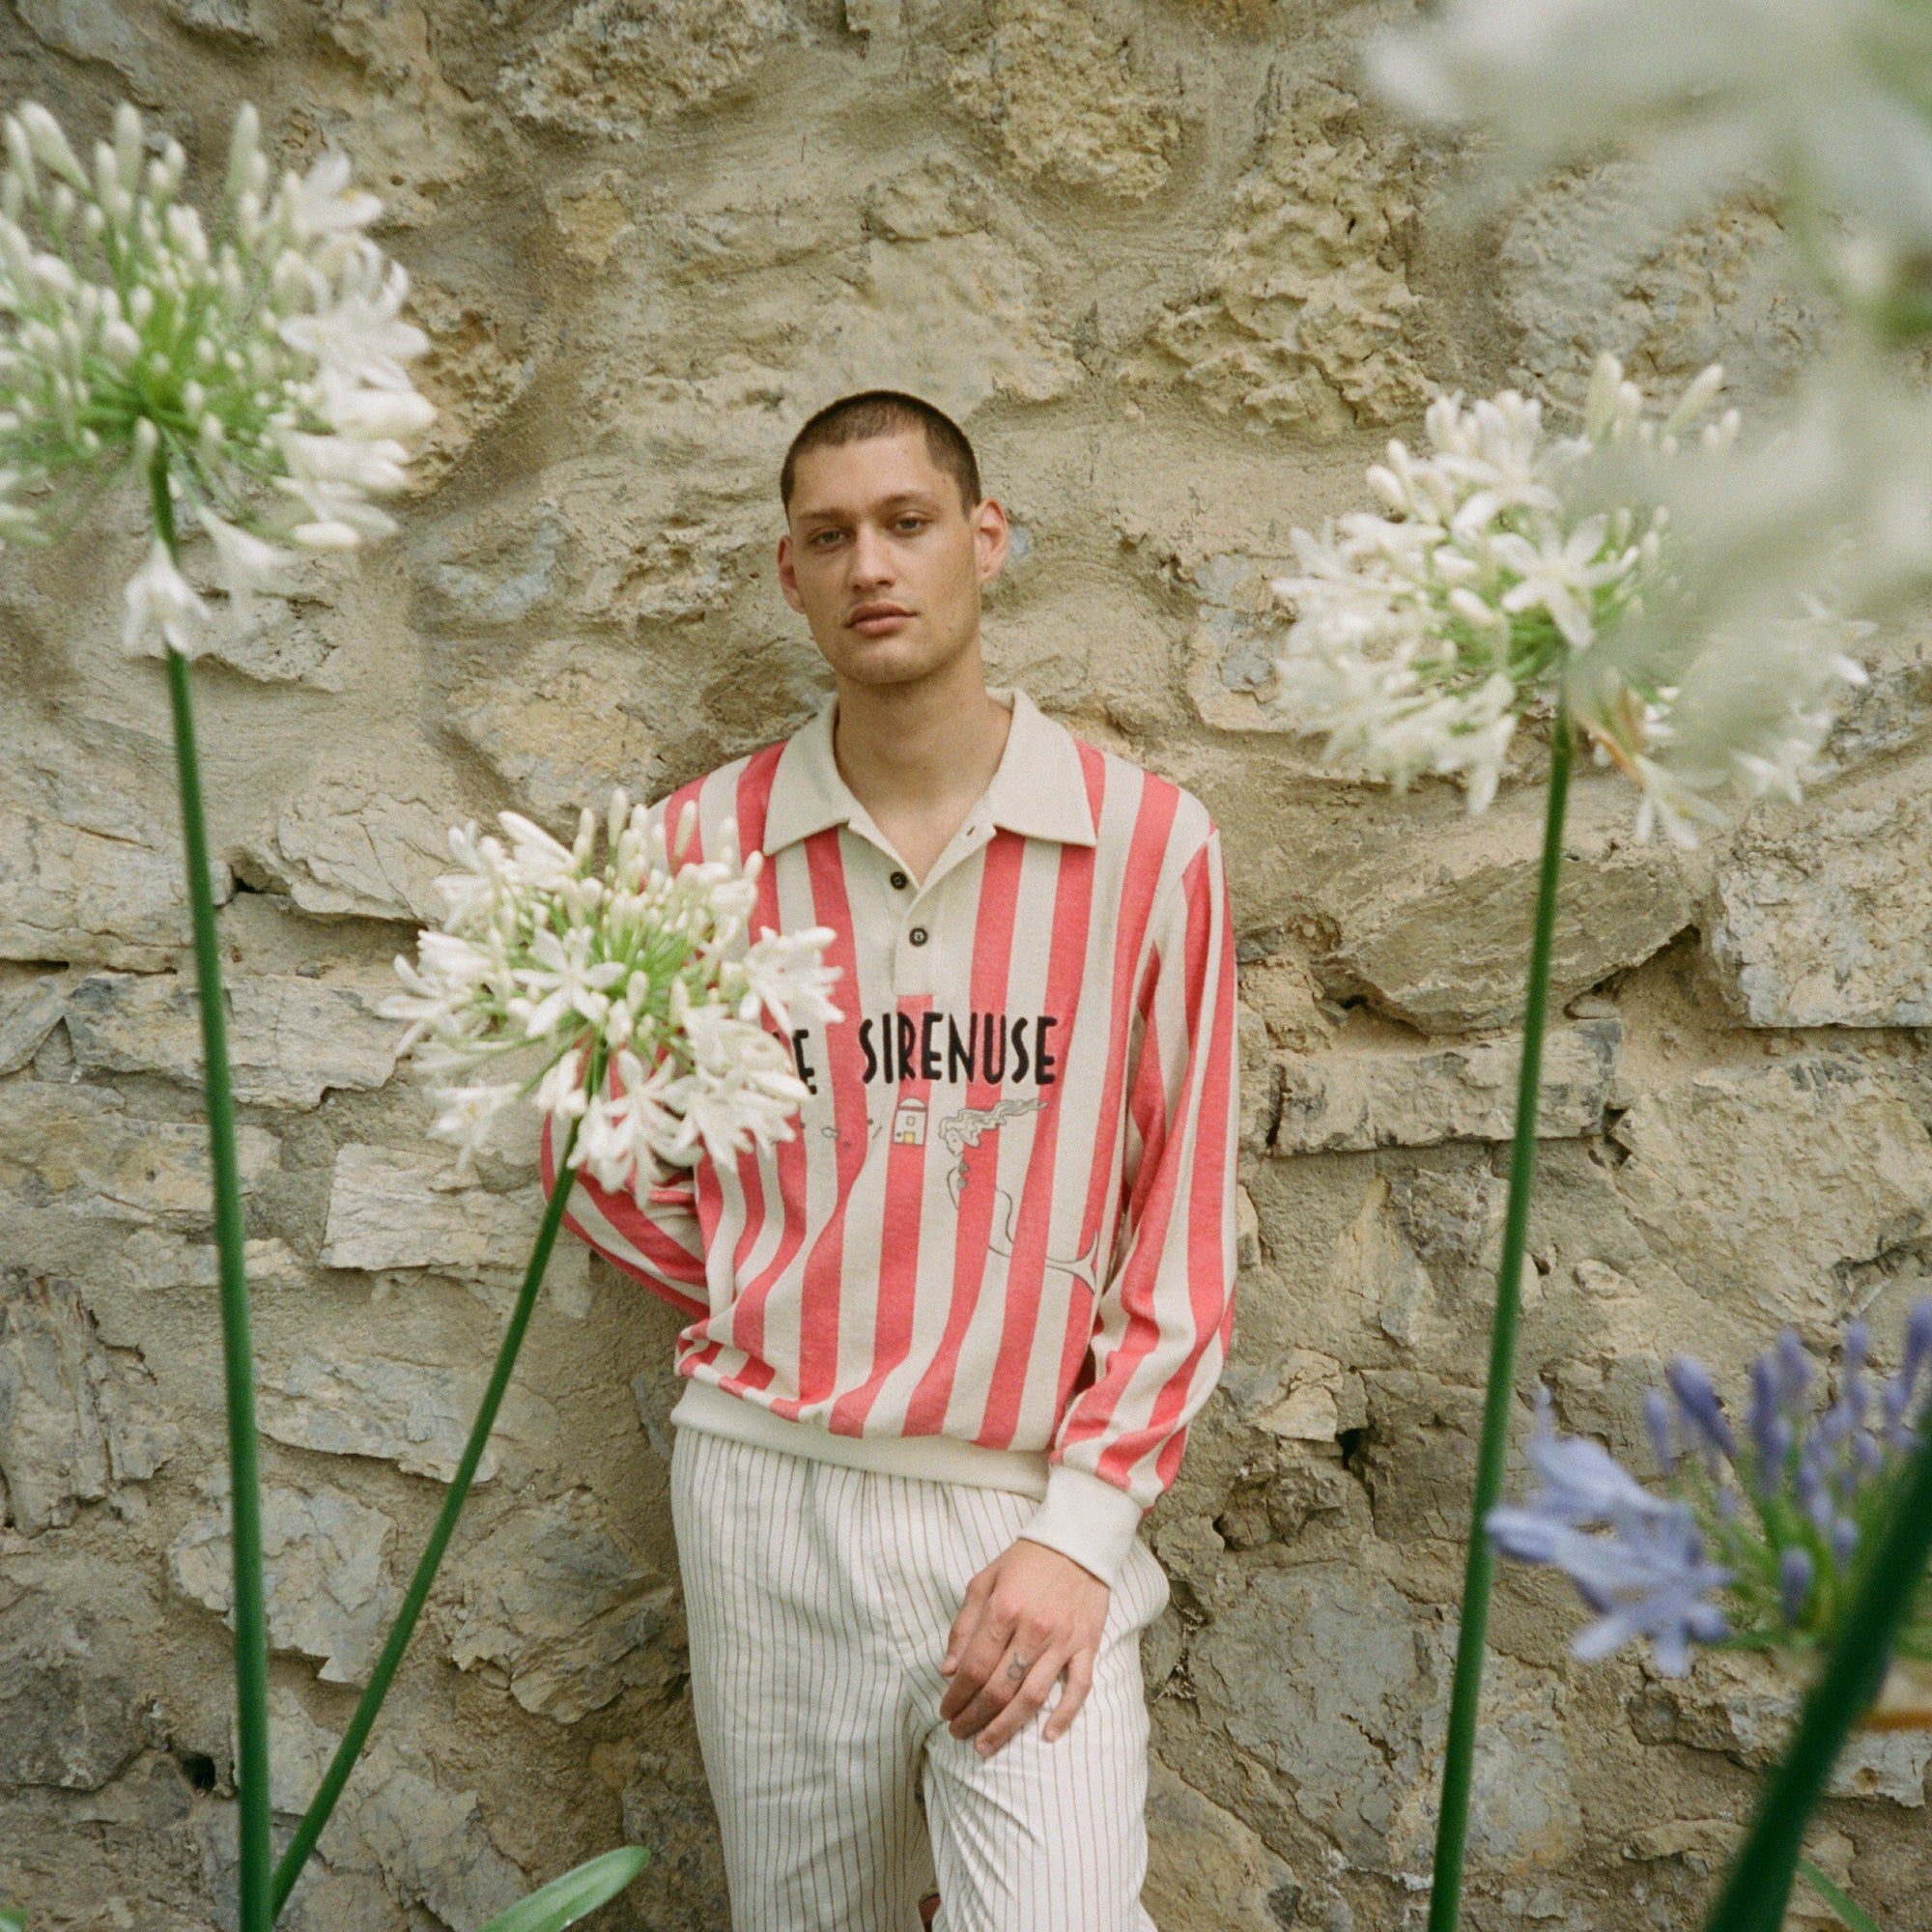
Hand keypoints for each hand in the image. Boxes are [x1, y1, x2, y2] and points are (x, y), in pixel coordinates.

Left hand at [937, 1538, 1108, 1755]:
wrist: (1077, 1541)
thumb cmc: (1025, 1561)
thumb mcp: (984, 1581)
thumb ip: (964, 1625)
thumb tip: (948, 1669)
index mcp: (1003, 1609)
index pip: (973, 1667)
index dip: (956, 1696)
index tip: (945, 1711)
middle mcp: (1033, 1629)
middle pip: (999, 1688)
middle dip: (974, 1717)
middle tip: (958, 1733)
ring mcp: (1063, 1640)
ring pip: (1032, 1696)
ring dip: (1006, 1727)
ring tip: (985, 1745)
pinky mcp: (1087, 1645)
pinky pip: (1078, 1688)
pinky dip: (1064, 1716)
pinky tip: (1046, 1736)